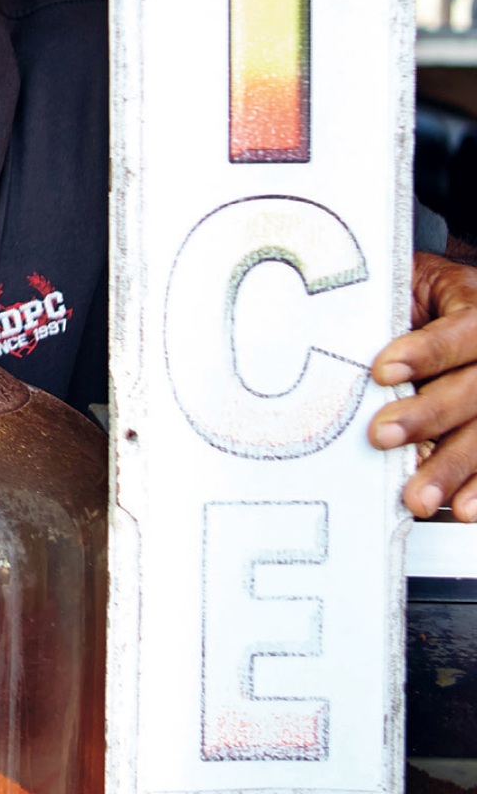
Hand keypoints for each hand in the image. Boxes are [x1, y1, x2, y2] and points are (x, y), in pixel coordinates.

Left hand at [370, 251, 476, 517]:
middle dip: (430, 415)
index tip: (381, 371)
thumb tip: (329, 335)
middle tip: (382, 435)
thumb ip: (384, 309)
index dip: (428, 352)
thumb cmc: (416, 297)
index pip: (464, 332)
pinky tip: (462, 507)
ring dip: (453, 466)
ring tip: (419, 496)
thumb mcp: (406, 285)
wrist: (447, 301)